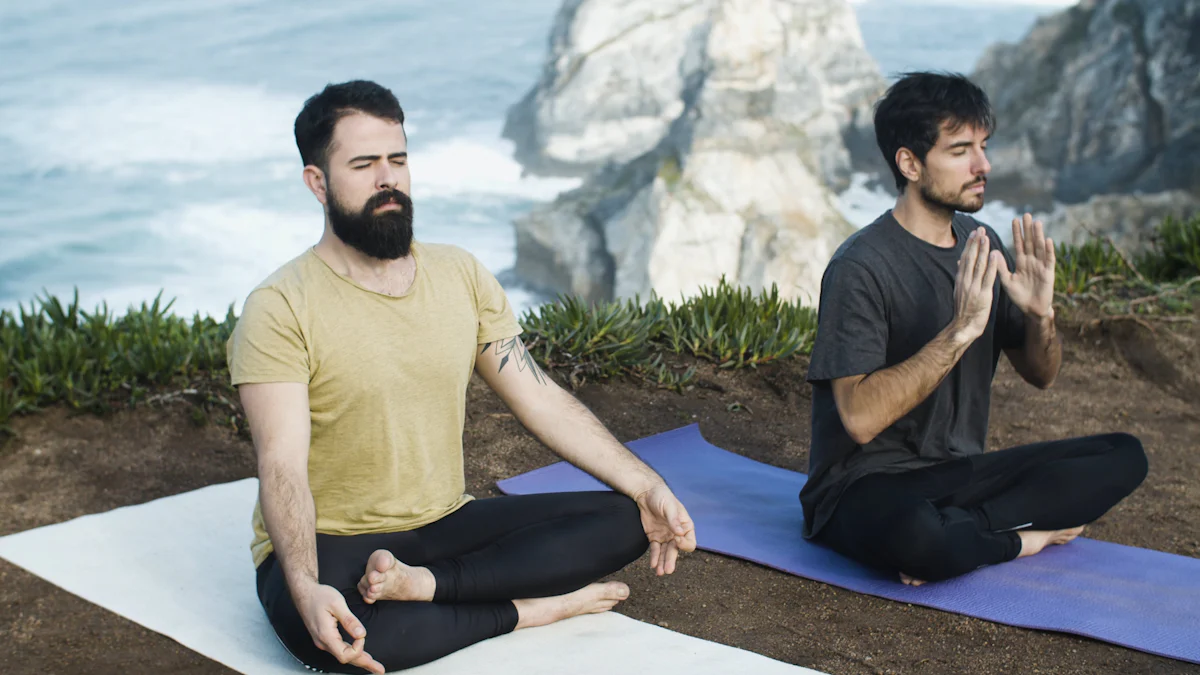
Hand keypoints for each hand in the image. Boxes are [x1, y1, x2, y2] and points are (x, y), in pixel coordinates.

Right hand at [295, 582, 384, 673]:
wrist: (304, 593)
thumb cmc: (319, 596)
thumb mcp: (337, 603)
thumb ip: (349, 620)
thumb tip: (361, 634)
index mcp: (326, 635)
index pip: (345, 654)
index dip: (358, 648)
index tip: (361, 634)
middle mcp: (324, 642)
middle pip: (346, 659)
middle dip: (365, 664)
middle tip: (380, 669)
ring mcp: (323, 641)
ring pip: (343, 655)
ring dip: (360, 659)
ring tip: (374, 665)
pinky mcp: (325, 638)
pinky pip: (340, 649)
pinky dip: (352, 653)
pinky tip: (360, 654)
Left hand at [634, 483, 695, 575]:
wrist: (645, 493)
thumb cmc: (661, 496)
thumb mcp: (669, 506)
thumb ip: (674, 519)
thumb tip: (680, 533)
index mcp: (685, 526)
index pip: (689, 541)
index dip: (684, 544)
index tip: (676, 540)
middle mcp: (677, 534)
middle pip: (676, 551)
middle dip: (671, 560)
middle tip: (668, 570)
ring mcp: (665, 536)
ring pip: (666, 553)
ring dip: (663, 563)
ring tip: (660, 573)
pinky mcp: (654, 537)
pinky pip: (655, 550)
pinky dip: (655, 558)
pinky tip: (653, 565)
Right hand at [952, 227, 1000, 345]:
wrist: (964, 326)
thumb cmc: (964, 311)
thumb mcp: (960, 291)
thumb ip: (962, 276)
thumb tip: (960, 263)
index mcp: (961, 279)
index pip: (965, 258)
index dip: (970, 245)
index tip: (974, 233)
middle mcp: (966, 281)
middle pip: (971, 258)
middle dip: (976, 243)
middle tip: (980, 229)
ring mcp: (973, 287)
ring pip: (979, 265)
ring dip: (983, 250)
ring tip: (986, 237)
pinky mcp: (982, 294)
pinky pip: (988, 277)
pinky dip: (992, 265)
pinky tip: (995, 255)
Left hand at [999, 213, 1055, 318]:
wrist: (1031, 310)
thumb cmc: (1019, 296)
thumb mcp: (1007, 281)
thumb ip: (1000, 267)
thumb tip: (992, 252)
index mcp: (1021, 262)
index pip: (1019, 244)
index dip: (1017, 232)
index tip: (1014, 219)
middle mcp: (1032, 262)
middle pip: (1030, 242)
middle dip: (1028, 229)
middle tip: (1027, 214)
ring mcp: (1041, 266)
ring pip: (1039, 248)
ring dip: (1038, 235)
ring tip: (1037, 222)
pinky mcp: (1048, 273)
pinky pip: (1049, 260)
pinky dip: (1048, 250)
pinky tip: (1048, 240)